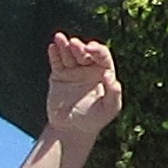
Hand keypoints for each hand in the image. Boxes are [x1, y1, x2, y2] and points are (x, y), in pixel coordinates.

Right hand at [40, 33, 125, 149]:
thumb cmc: (95, 119)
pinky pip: (56, 62)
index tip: (90, 49)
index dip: (97, 50)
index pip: (102, 56)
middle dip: (79, 47)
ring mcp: (73, 71)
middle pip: (84, 53)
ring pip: (69, 54)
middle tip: (74, 43)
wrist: (72, 129)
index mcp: (103, 73)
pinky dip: (54, 54)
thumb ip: (114, 93)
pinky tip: (53, 47)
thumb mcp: (110, 108)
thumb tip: (109, 75)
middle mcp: (89, 69)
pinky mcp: (59, 75)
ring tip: (60, 37)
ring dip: (65, 45)